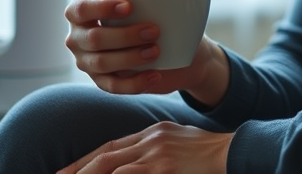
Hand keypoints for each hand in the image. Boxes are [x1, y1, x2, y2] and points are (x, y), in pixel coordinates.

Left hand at [56, 121, 232, 173]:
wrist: (233, 153)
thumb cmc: (210, 153)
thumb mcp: (180, 143)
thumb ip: (158, 148)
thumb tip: (136, 164)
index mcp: (153, 132)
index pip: (112, 145)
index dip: (88, 158)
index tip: (68, 170)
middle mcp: (151, 140)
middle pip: (106, 155)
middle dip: (78, 169)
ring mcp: (156, 154)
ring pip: (111, 166)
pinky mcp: (163, 168)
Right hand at [64, 0, 229, 102]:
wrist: (175, 48)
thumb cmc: (156, 15)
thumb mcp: (155, 0)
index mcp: (83, 9)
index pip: (81, 9)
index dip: (101, 8)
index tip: (129, 6)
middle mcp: (78, 36)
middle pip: (93, 38)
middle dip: (124, 35)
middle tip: (154, 30)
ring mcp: (87, 61)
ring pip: (101, 62)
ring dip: (129, 57)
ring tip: (156, 51)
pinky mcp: (101, 81)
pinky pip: (113, 86)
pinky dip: (135, 82)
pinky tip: (155, 75)